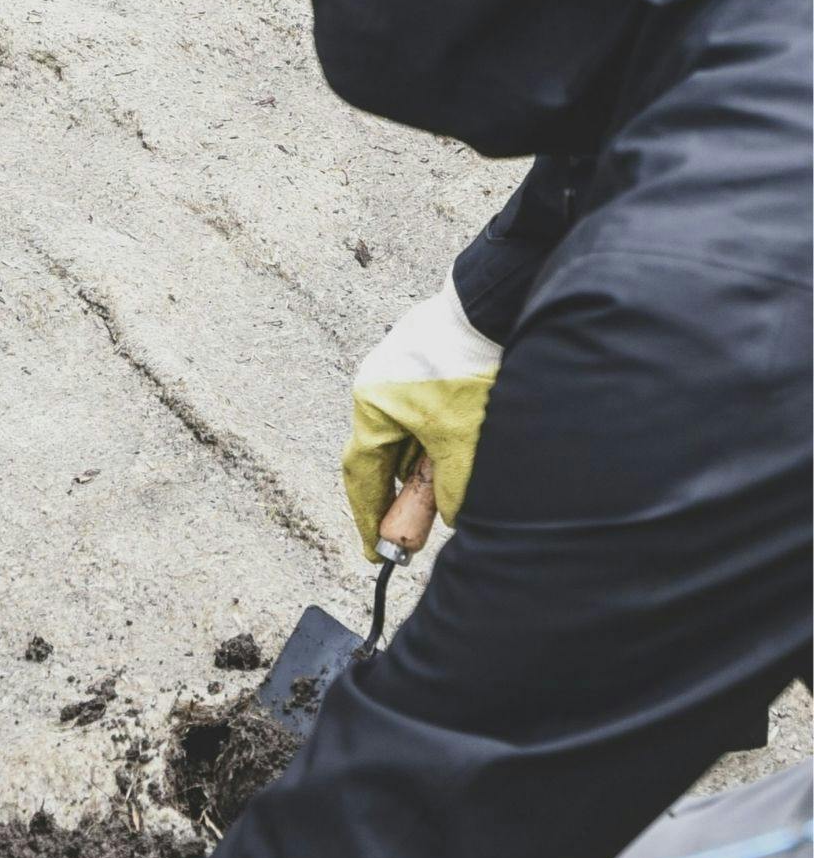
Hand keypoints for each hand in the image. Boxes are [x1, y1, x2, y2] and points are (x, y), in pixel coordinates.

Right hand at [342, 271, 500, 560]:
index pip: (362, 475)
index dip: (368, 517)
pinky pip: (422, 418)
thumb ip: (451, 486)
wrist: (494, 305)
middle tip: (414, 530)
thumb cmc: (470, 364)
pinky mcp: (426, 366)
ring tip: (446, 489)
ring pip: (406, 438)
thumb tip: (449, 516)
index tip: (376, 551)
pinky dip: (435, 444)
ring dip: (422, 468)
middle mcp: (376, 390)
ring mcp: (399, 376)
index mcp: (371, 406)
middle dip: (398, 496)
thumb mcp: (462, 438)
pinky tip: (459, 454)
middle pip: (382, 457)